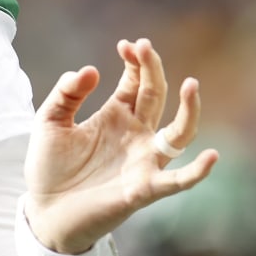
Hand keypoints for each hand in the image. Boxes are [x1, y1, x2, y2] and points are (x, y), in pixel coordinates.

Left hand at [24, 38, 214, 253]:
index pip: (136, 82)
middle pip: (156, 96)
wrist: (45, 210)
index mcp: (115, 116)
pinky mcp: (144, 188)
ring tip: (190, 84)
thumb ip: (66, 94)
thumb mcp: (50, 122)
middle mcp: (136, 135)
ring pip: (179, 133)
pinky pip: (177, 181)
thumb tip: (90, 70)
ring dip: (189, 110)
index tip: (126, 44)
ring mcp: (144, 161)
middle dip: (153, 70)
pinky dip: (196, 171)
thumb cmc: (50, 168)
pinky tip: (210, 156)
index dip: (135, 62)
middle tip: (144, 47)